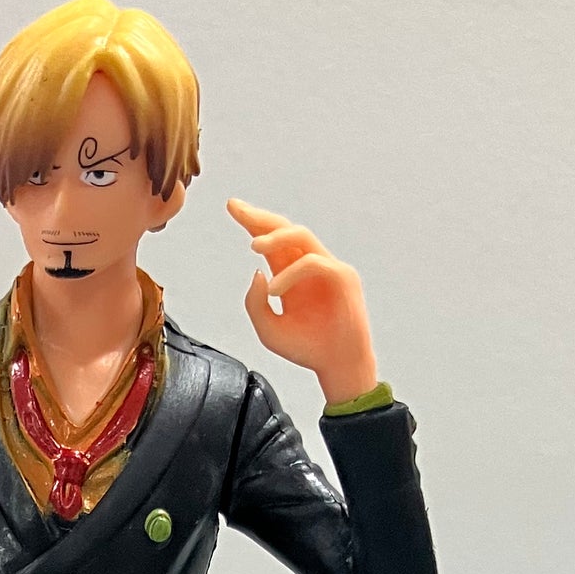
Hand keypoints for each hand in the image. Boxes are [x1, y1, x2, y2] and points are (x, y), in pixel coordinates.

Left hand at [227, 197, 378, 406]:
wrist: (336, 367)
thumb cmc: (306, 348)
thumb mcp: (269, 329)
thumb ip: (254, 304)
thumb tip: (257, 272)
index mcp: (291, 274)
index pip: (271, 240)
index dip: (252, 222)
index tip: (231, 206)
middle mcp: (309, 266)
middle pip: (285, 229)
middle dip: (259, 217)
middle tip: (236, 207)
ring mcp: (328, 268)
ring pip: (302, 236)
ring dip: (276, 237)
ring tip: (254, 246)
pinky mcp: (343, 277)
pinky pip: (313, 263)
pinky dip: (291, 273)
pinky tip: (274, 289)